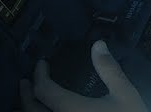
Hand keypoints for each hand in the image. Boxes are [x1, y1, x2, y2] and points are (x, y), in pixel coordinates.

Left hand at [20, 41, 146, 111]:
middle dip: (26, 94)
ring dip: (29, 109)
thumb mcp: (125, 95)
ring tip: (32, 100)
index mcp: (70, 109)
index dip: (40, 74)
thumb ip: (109, 70)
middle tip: (25, 82)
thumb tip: (98, 44)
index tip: (42, 64)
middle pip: (31, 110)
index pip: (44, 90)